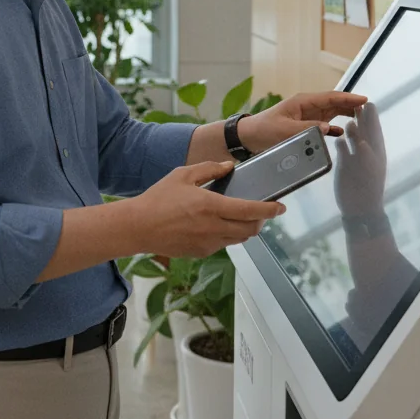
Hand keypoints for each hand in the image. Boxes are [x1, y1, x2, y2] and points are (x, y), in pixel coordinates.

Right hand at [130, 161, 285, 257]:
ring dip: (246, 229)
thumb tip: (230, 166)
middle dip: (261, 221)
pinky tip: (219, 224)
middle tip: (262, 211)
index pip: (250, 210)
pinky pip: (223, 244)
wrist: (138, 227)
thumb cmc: (158, 199)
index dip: (270, 210)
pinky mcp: (201, 252)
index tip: (281, 207)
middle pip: (250, 229)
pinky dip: (228, 235)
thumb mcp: (183, 175)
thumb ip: (209, 169)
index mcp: (211, 206)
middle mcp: (213, 228)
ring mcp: (208, 243)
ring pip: (239, 239)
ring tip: (242, 217)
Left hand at [237, 91, 367, 154]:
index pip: (331, 98)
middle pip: (334, 103)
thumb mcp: (285, 130)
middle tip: (369, 109)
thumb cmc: (264, 130)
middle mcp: (307, 106)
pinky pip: (324, 124)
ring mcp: (307, 115)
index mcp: (303, 102)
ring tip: (361, 118)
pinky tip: (342, 132)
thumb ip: (307, 128)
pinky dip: (334, 127)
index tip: (364, 100)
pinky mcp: (304, 125)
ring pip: (331, 112)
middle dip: (351, 104)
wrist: (249, 136)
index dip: (348, 98)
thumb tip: (328, 128)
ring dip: (345, 114)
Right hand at [333, 103, 388, 216]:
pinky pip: (343, 150)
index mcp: (375, 150)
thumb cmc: (367, 187)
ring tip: (349, 118)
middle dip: (362, 118)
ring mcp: (355, 158)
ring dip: (352, 129)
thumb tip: (357, 133)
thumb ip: (363, 151)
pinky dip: (341, 143)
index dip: (372, 117)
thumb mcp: (367, 168)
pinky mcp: (345, 165)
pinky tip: (338, 137)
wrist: (360, 207)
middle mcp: (366, 152)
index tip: (369, 103)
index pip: (374, 129)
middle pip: (364, 131)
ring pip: (353, 140)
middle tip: (358, 104)